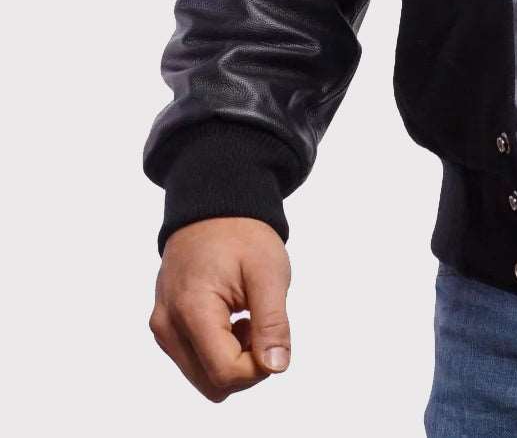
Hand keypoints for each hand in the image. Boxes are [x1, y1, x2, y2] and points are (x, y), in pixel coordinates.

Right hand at [149, 217, 292, 401]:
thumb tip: (276, 367)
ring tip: (247, 316)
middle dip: (247, 365)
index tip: (274, 333)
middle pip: (213, 383)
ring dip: (234, 357)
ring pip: (204, 377)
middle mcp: (167, 327)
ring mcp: (163, 329)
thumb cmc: (243, 235)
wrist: (214, 208)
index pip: (225, 372)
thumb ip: (273, 323)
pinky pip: (196, 361)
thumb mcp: (268, 272)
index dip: (259, 365)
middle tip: (261, 322)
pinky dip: (221, 349)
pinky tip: (234, 317)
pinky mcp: (167, 328)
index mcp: (191, 310)